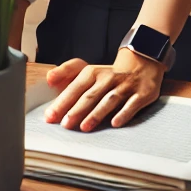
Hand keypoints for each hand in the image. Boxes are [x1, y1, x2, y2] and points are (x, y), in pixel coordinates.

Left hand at [43, 50, 166, 130]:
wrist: (142, 63)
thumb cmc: (108, 75)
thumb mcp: (87, 70)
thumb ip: (66, 73)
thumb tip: (48, 79)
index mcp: (92, 73)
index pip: (75, 88)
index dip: (62, 102)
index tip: (51, 116)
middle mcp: (108, 79)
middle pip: (90, 95)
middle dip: (76, 110)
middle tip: (65, 124)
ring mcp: (126, 86)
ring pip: (109, 100)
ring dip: (96, 114)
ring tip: (84, 127)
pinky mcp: (142, 94)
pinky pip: (132, 105)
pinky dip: (123, 114)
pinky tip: (114, 123)